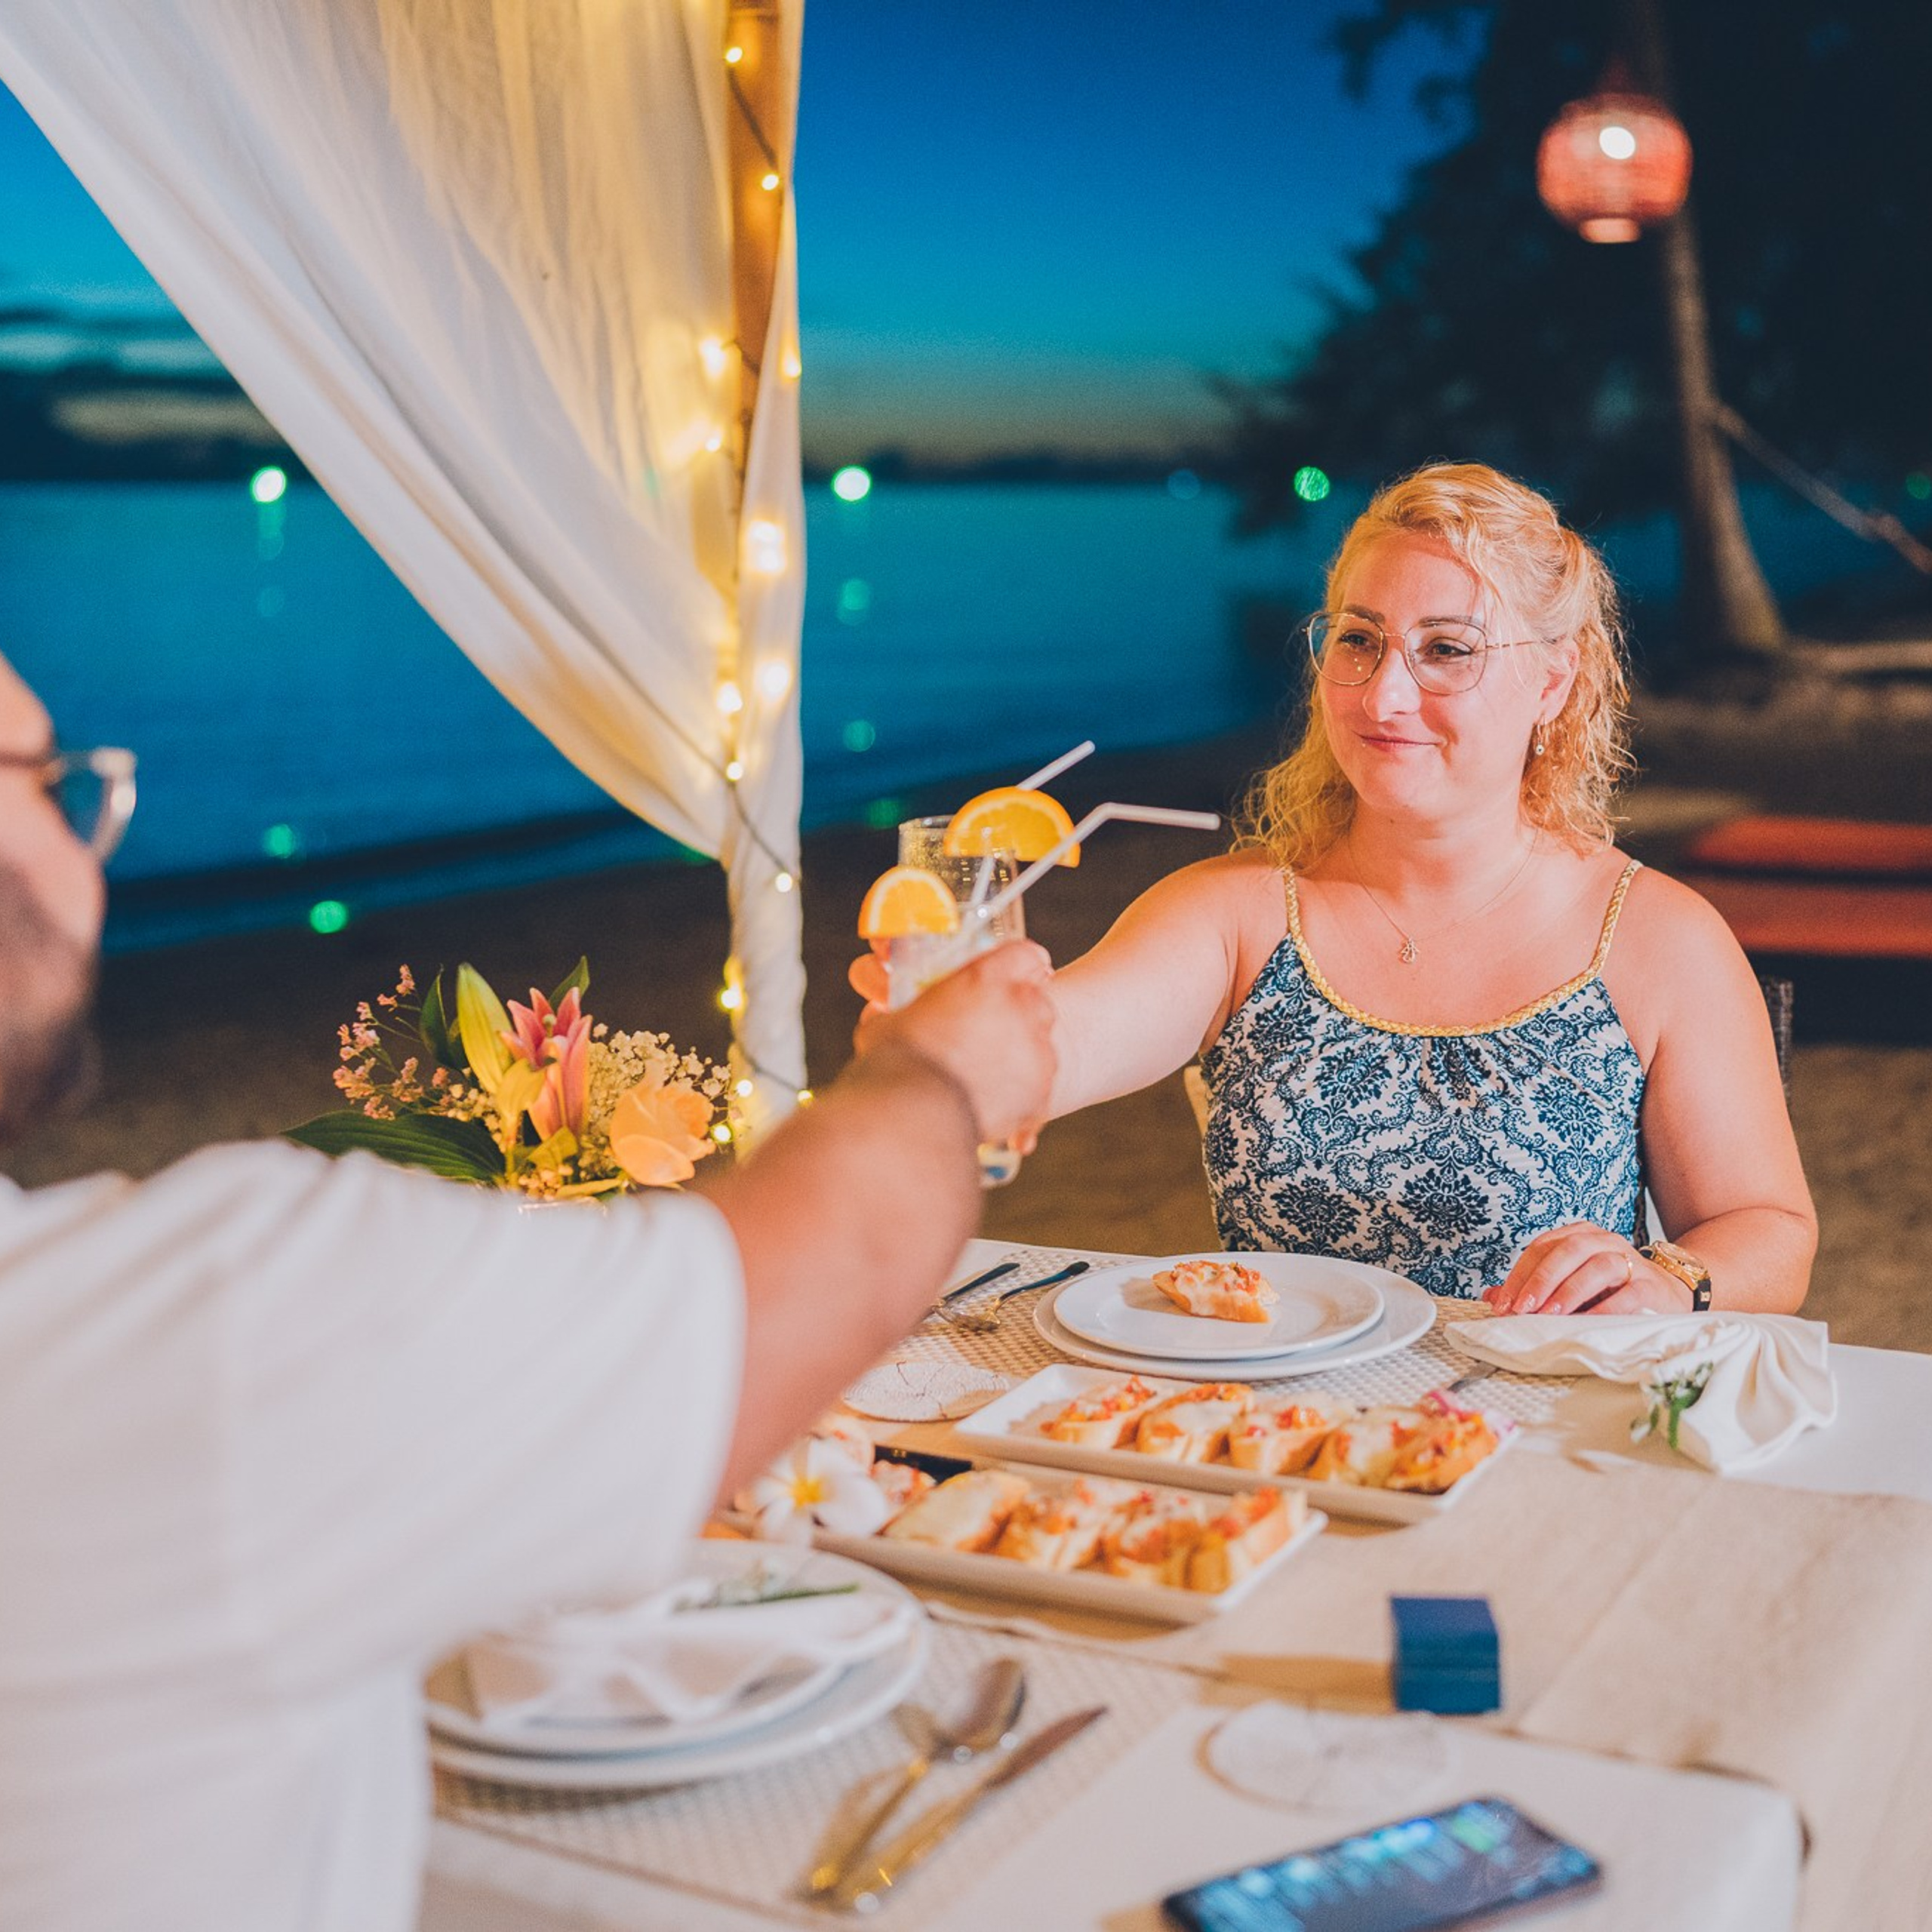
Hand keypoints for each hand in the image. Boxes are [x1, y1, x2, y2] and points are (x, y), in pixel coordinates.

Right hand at [855, 939, 1055, 1145]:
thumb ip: (896, 1011)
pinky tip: (999, 1105)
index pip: (1025, 955)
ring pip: (1041, 1044)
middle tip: (992, 1032)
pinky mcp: (1041, 1090)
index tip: (1013, 979)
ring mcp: (1035, 1049)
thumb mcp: (887, 1024)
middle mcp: (1019, 1007)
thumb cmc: (897, 1065)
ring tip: (991, 1075)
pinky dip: (1024, 1095)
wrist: (915, 1119)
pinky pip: (1039, 1087)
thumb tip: (877, 1013)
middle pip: (1037, 1000)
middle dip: (1020, 1015)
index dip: (1021, 966)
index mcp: (984, 978)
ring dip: (1022, 1054)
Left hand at [1485, 1223, 1693, 1316]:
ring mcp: (1629, 1261)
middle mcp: (1604, 1241)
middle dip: (1540, 1279)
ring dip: (1569, 1290)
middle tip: (1521, 1308)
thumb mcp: (1569, 1283)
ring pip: (1597, 1265)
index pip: (1542, 1248)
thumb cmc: (1611, 1288)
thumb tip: (1492, 1297)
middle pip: (1568, 1250)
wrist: (1669, 1292)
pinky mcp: (1650, 1286)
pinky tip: (1588, 1320)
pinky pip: (1628, 1293)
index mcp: (1579, 1235)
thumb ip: (1533, 1287)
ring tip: (1549, 1314)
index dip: (1520, 1274)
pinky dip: (1606, 1307)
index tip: (1503, 1303)